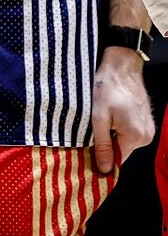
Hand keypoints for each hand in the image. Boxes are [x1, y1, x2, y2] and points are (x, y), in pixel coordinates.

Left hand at [90, 47, 154, 173]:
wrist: (122, 66)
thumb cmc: (108, 87)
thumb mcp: (98, 116)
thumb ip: (102, 144)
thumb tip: (105, 170)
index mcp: (135, 136)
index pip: (118, 161)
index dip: (102, 160)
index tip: (87, 156)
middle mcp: (146, 136)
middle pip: (121, 152)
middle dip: (106, 146)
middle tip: (90, 132)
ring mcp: (148, 128)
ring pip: (124, 142)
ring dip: (111, 136)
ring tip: (101, 121)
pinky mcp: (146, 121)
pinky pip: (129, 133)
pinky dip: (118, 129)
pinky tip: (110, 117)